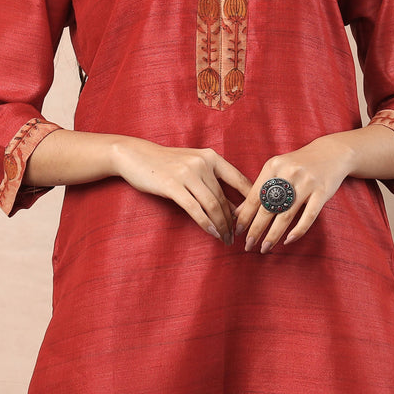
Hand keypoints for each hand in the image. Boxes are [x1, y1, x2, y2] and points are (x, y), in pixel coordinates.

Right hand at [111, 138, 251, 243]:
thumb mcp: (193, 164)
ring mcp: (187, 173)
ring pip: (212, 204)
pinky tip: (212, 233)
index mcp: (211, 156)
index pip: (238, 179)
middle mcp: (202, 163)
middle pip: (223, 197)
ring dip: (222, 225)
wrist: (136, 155)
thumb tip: (233, 205)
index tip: (257, 215)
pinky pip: (195, 209)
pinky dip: (206, 223)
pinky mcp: (172, 185)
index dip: (249, 199)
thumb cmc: (167, 163)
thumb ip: (211, 179)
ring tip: (226, 238)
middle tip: (237, 236)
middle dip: (233, 220)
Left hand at [236, 136, 355, 254]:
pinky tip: (288, 240)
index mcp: (273, 166)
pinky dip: (298, 230)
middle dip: (256, 229)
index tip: (238, 231)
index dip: (245, 216)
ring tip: (264, 248)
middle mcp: (288, 173)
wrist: (331, 152)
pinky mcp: (322, 191)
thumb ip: (259, 189)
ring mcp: (306, 182)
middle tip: (248, 245)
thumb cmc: (298, 164)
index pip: (255, 196)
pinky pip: (308, 216)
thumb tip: (238, 213)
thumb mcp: (276, 170)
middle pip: (268, 207)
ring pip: (286, 215)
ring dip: (273, 234)